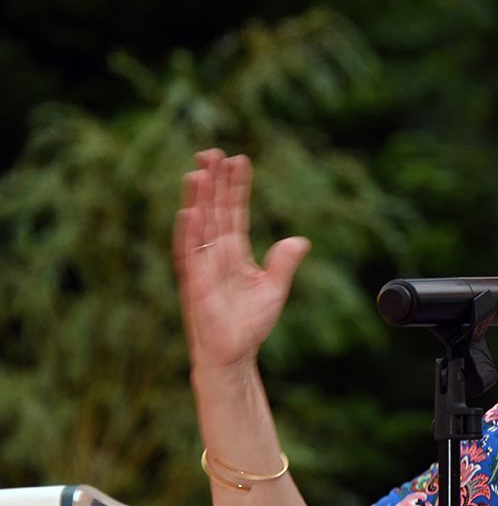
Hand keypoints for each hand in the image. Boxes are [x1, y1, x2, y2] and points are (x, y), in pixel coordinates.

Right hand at [173, 149, 310, 373]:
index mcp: (235, 251)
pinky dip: (188, 233)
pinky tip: (190, 212)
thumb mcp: (274, 289)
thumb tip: (301, 240)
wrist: (233, 353)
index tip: (240, 160)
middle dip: (213, 182)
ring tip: (199, 171)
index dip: (237, 187)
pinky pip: (188, 253)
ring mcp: (202, 265)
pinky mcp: (193, 282)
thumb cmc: (250, 324)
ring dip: (197, 199)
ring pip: (198, 225)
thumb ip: (284, 263)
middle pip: (213, 210)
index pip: (235, 212)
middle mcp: (215, 253)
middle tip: (213, 152)